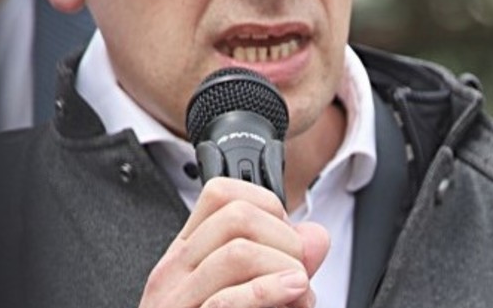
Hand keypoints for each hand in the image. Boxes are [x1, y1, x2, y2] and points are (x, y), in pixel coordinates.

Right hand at [139, 177, 329, 307]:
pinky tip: (294, 294)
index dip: (267, 207)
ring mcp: (177, 302)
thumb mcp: (252, 296)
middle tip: (297, 273)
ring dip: (286, 270)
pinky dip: (270, 293)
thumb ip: (285, 263)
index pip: (222, 194)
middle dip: (285, 240)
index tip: (285, 238)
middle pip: (238, 217)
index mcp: (189, 255)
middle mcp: (176, 271)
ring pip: (238, 252)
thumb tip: (316, 235)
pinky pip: (228, 299)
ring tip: (297, 295)